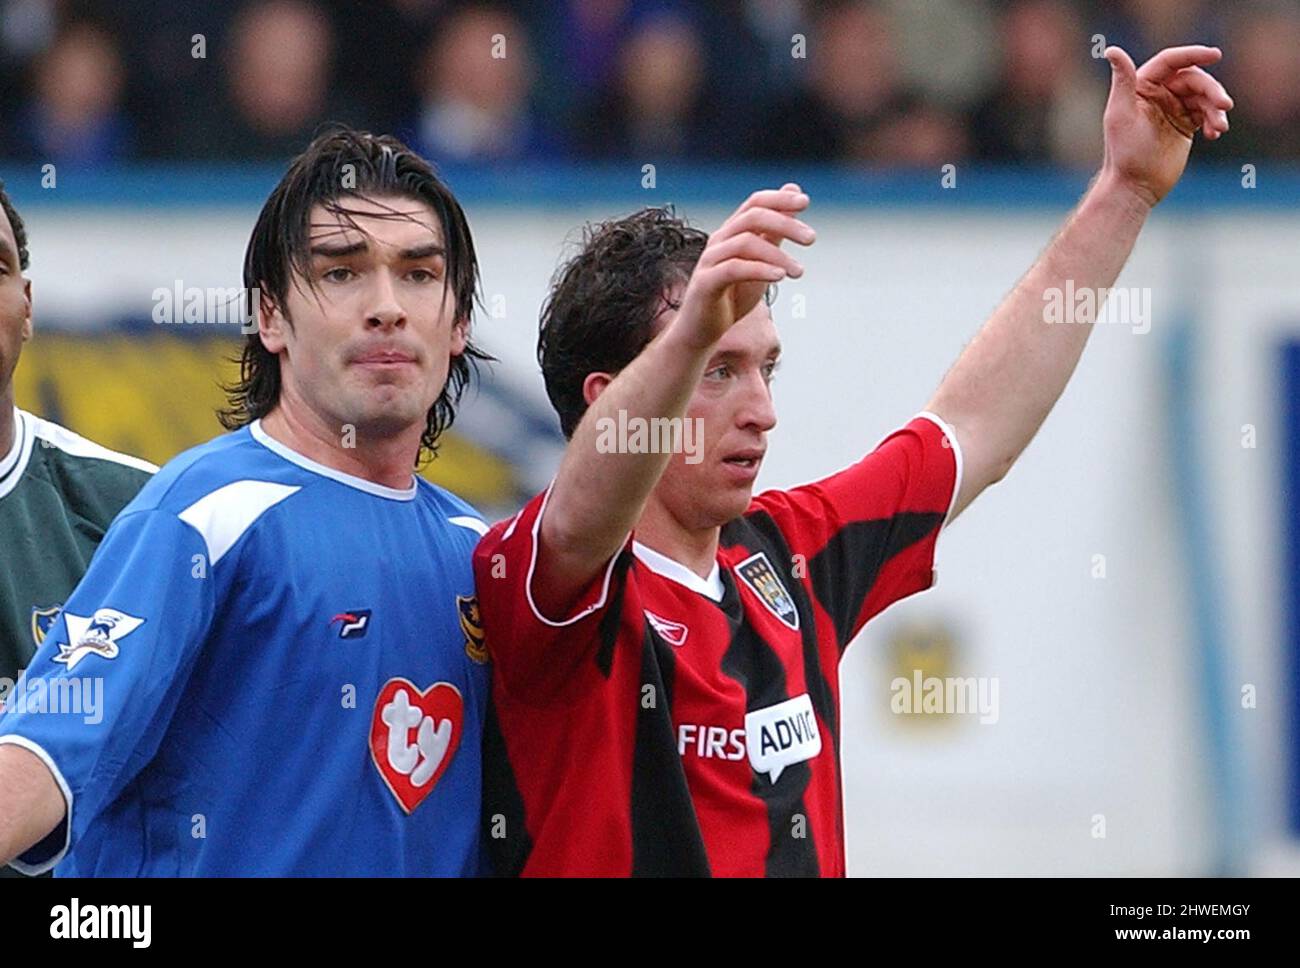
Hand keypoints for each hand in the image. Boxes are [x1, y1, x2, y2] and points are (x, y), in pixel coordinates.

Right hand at [672, 184, 814, 349]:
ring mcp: (710, 260)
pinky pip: (734, 269)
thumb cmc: (732, 295)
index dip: (779, 199)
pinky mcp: (706, 283)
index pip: (755, 203)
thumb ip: (775, 233)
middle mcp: (719, 240)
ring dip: (777, 254)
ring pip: (745, 242)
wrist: (702, 330)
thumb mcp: (761, 262)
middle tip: (811, 239)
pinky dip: (760, 270)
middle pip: (752, 217)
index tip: (805, 202)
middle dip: (785, 224)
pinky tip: (780, 276)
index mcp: (732, 232)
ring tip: (799, 271)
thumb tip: (793, 195)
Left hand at [1101, 45, 1233, 206]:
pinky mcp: (1186, 125)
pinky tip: (1215, 133)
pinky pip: (1207, 114)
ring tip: (1221, 127)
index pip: (1171, 61)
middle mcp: (1159, 94)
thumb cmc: (1124, 153)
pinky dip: (1215, 121)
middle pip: (1193, 79)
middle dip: (1212, 90)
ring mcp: (1174, 109)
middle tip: (1224, 105)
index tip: (1215, 55)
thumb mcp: (1121, 114)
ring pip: (1204, 96)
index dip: (1193, 54)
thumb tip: (1111, 49)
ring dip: (1216, 108)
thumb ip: (1123, 81)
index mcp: (1142, 86)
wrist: (1135, 187)